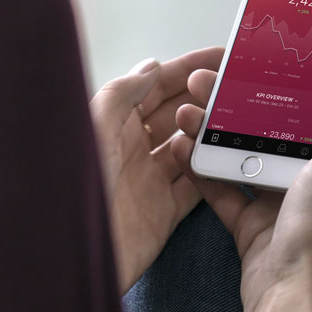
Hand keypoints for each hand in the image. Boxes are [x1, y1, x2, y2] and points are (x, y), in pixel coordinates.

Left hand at [90, 47, 223, 292]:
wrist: (67, 255)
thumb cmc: (71, 187)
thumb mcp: (94, 125)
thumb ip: (123, 93)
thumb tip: (151, 66)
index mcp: (112, 122)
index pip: (156, 86)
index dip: (188, 69)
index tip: (222, 56)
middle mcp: (131, 148)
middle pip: (177, 114)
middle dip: (206, 97)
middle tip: (242, 86)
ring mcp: (149, 180)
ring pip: (191, 148)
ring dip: (213, 133)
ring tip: (243, 117)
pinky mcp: (163, 212)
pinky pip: (196, 187)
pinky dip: (214, 172)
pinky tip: (232, 157)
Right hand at [169, 70, 311, 311]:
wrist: (290, 298)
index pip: (307, 113)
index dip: (281, 87)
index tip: (254, 63)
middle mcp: (307, 182)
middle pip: (266, 131)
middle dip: (235, 104)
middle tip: (205, 83)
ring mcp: (276, 204)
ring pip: (240, 156)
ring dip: (212, 132)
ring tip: (187, 112)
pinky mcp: (248, 225)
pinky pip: (222, 189)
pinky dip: (203, 170)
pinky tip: (184, 149)